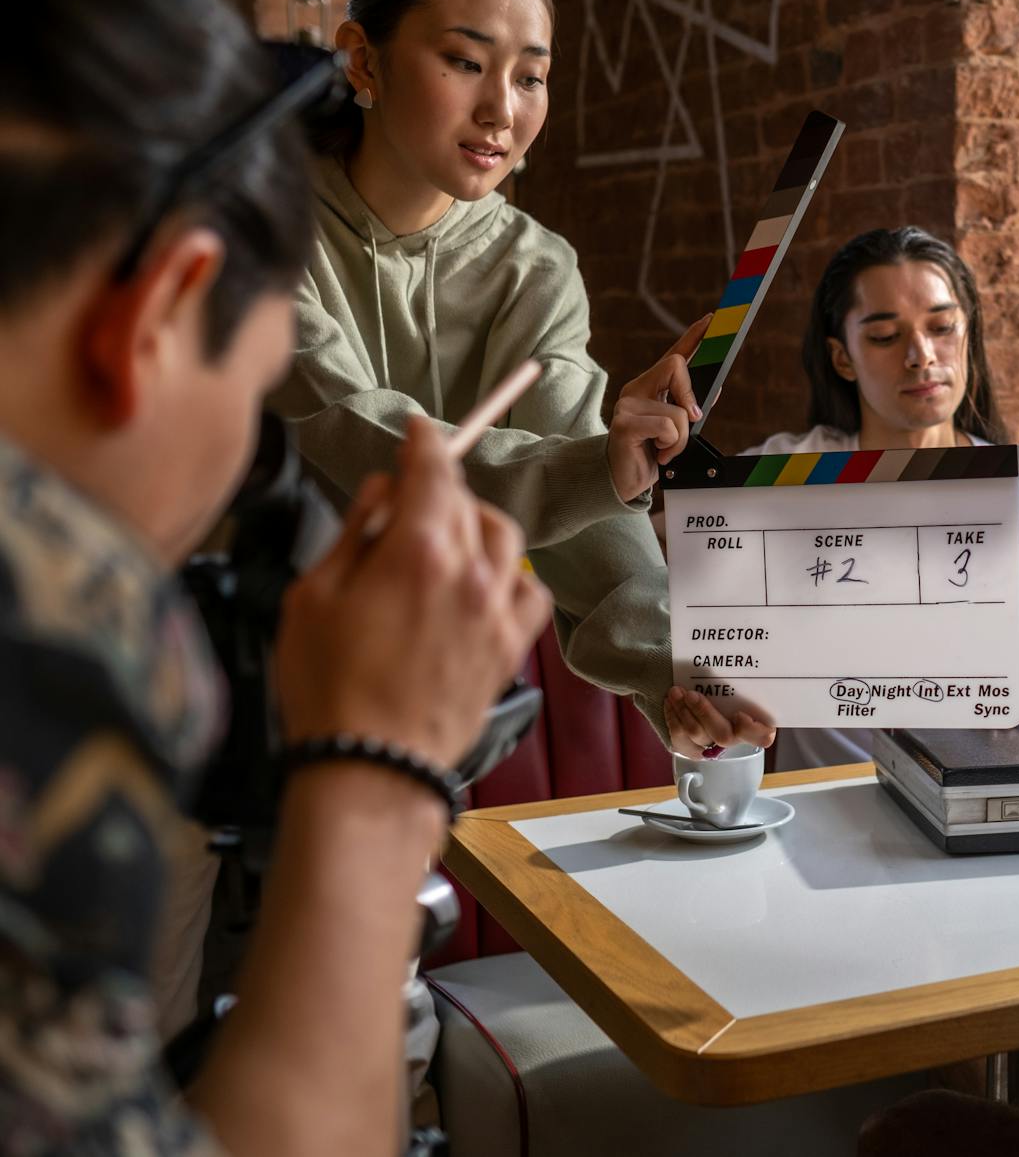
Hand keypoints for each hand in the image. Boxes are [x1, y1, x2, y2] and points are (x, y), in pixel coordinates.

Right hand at [276, 417, 551, 771]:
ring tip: (442, 536)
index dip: (425, 441)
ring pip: (504, 537)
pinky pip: (528, 587)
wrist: (371, 765)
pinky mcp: (511, 646)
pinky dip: (510, 572)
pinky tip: (483, 581)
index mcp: (417, 550)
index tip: (419, 430)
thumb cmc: (328, 688)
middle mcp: (470, 572)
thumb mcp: (313, 595)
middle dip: (439, 487)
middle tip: (410, 493)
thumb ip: (354, 532)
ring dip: (475, 523)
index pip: (432, 470)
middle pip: (466, 501)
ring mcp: (498, 609)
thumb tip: (383, 492)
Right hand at [607, 315, 708, 501]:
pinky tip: (659, 454)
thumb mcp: (677, 429)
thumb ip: (689, 408)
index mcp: (650, 386)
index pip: (674, 354)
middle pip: (676, 366)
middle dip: (691, 397)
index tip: (712, 319)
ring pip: (679, 411)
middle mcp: (636, 389)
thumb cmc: (650, 452)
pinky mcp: (624, 424)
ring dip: (682, 439)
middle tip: (691, 421)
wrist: (623, 479)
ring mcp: (627, 404)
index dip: (694, 336)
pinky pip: (668, 428)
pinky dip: (672, 446)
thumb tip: (712, 392)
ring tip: (665, 449)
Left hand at [664, 686, 776, 759]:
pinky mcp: (692, 749)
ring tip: (675, 692)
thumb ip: (746, 678)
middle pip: (723, 736)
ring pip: (697, 735)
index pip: (762, 736)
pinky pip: (680, 739)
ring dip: (683, 712)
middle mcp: (735, 738)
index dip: (751, 729)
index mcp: (756, 724)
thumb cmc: (731, 685)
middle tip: (691, 695)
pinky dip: (673, 718)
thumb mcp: (743, 681)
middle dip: (705, 714)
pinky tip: (670, 702)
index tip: (739, 713)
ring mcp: (712, 746)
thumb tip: (755, 653)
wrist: (707, 698)